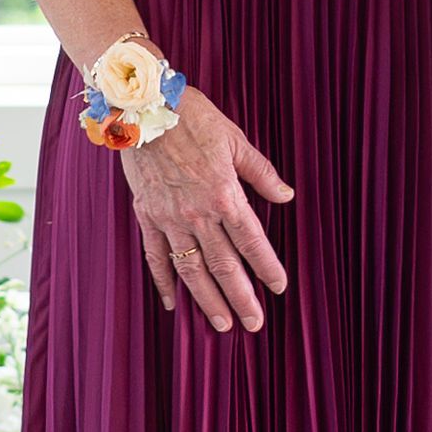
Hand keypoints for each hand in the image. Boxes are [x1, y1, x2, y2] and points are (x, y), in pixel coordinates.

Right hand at [121, 86, 293, 331]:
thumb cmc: (193, 118)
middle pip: (224, 265)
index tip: (279, 287)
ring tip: (221, 324)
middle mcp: (198, 214)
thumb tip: (286, 195)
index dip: (267, 267)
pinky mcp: (147, 215)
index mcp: (225, 195)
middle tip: (254, 323)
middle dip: (241, 298)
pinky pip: (155, 256)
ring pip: (192, 269)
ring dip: (208, 299)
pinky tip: (173, 303)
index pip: (252, 242)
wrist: (144, 107)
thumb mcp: (236, 140)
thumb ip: (261, 173)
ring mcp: (170, 218)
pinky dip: (164, 281)